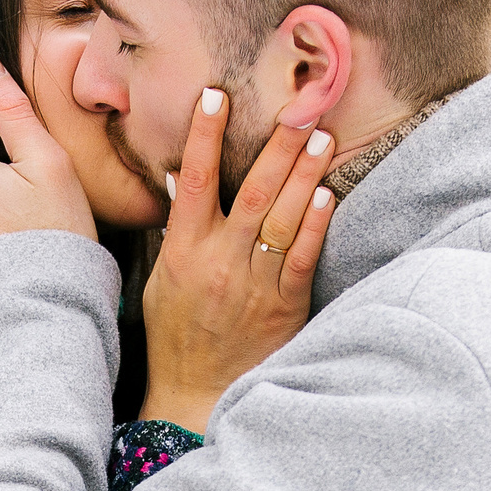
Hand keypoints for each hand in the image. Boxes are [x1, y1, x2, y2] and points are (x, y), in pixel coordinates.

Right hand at [136, 88, 338, 432]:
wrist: (196, 395)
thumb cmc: (177, 335)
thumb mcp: (162, 280)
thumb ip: (178, 230)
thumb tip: (183, 179)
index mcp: (183, 251)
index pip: (194, 181)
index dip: (205, 135)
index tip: (216, 95)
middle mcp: (219, 262)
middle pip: (253, 193)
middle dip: (278, 146)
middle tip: (300, 106)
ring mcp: (253, 284)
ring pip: (283, 220)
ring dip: (305, 175)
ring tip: (322, 136)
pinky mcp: (283, 307)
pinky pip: (302, 259)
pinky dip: (316, 226)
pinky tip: (328, 196)